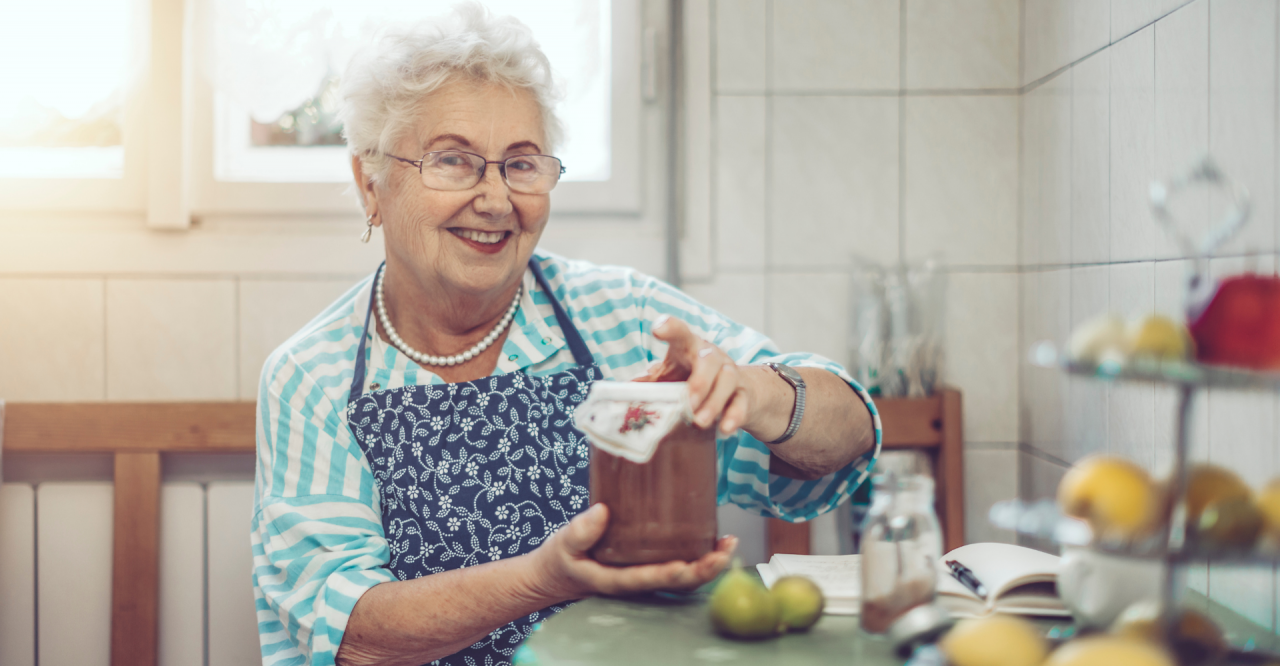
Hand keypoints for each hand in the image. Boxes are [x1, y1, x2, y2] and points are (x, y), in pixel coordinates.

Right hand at [530, 504, 735, 599]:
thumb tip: (602, 511)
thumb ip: (581, 531)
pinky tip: (714, 540)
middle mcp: (636, 582)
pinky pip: (680, 567)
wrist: (557, 575)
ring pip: (684, 577)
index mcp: (615, 580)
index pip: (647, 580)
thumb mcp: (563, 544)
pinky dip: (701, 557)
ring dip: (709, 563)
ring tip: (729, 543)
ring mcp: (645, 577)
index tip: (687, 565)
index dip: (669, 574)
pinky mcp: (648, 567)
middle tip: (725, 549)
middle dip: (704, 569)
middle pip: (677, 583)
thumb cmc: (562, 559)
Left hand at [638, 315, 748, 434]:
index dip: (670, 328)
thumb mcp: (670, 376)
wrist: (738, 389)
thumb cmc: (694, 378)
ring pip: (728, 381)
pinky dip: (734, 416)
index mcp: (689, 347)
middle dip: (699, 381)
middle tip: (688, 403)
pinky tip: (724, 429)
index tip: (658, 329)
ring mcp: (731, 373)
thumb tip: (622, 391)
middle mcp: (712, 356)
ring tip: (699, 422)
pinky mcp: (745, 394)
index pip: (680, 332)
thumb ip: (650, 381)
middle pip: (709, 360)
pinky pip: (742, 403)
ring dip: (714, 402)